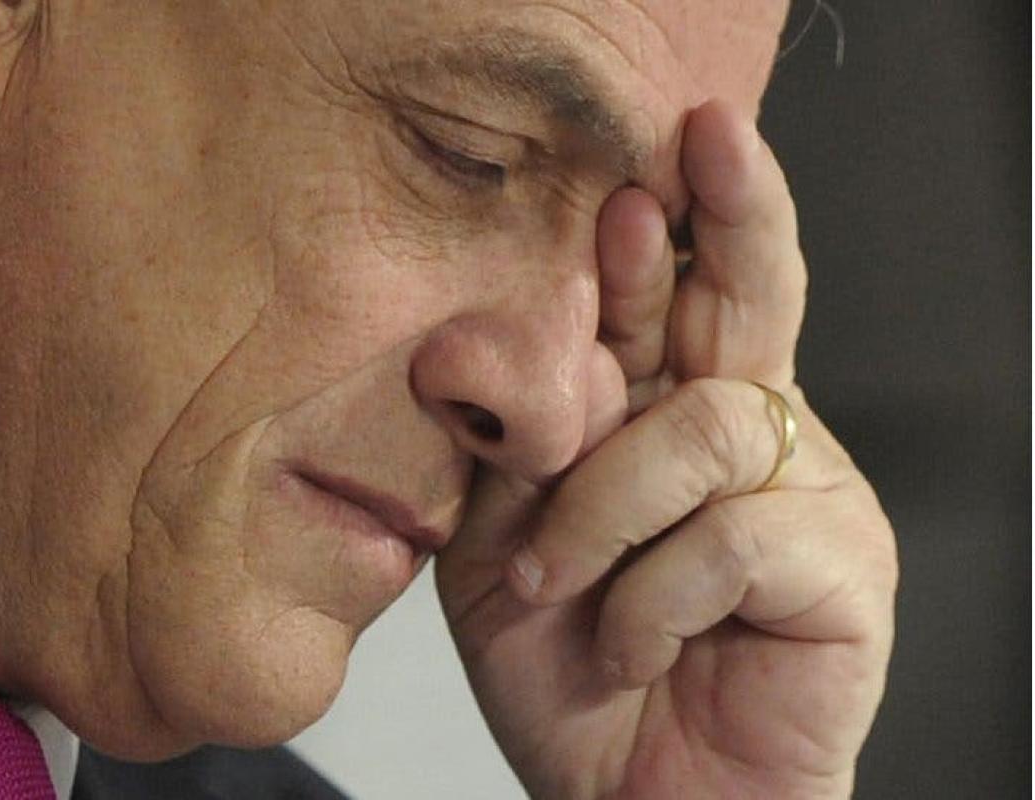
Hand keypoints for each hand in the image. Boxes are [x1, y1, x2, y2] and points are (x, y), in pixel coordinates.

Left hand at [435, 101, 897, 798]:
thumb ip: (521, 449)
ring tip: (550, 583)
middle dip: (734, 212)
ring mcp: (806, 498)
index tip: (636, 167)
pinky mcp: (844, 572)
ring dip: (598, 508)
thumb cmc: (573, 672)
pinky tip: (629, 645)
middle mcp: (746, 437)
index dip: (664, 228)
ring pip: (702, 424)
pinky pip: (733, 534)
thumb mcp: (504, 545)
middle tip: (713, 140)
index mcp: (663, 416)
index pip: (672, 299)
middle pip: (755, 296)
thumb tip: (533, 343)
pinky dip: (648, 596)